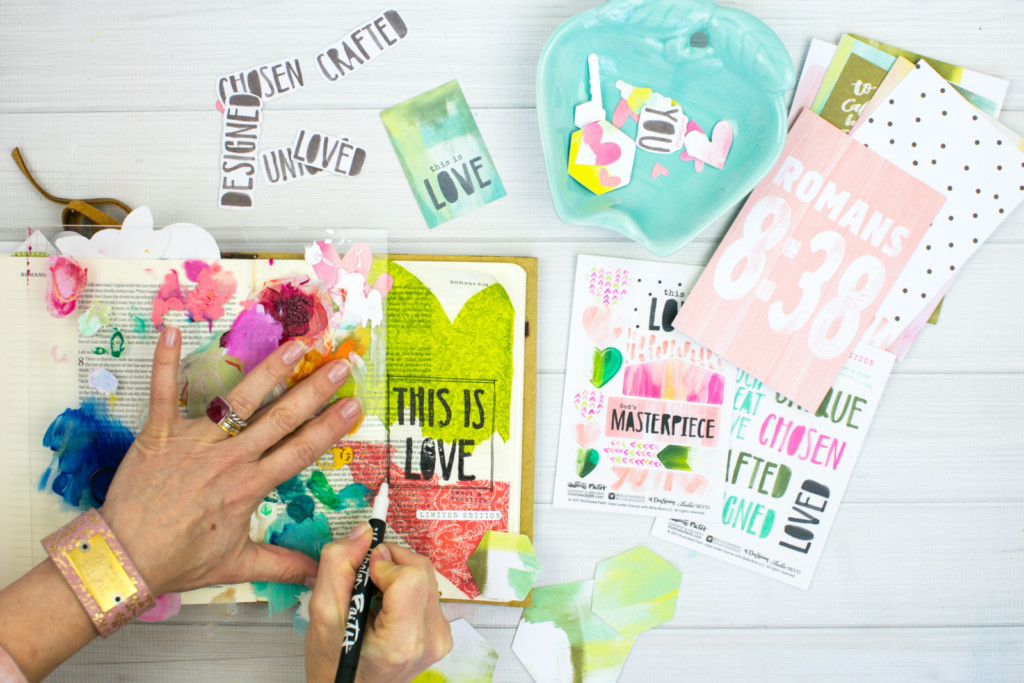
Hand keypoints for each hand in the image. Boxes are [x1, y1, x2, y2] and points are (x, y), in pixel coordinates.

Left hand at [99, 325, 362, 594]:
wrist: (123, 558)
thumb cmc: (179, 560)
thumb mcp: (236, 563)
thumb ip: (281, 565)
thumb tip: (319, 573)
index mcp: (249, 487)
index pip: (300, 451)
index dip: (330, 428)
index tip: (354, 405)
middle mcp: (228, 459)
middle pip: (280, 418)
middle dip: (314, 390)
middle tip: (341, 364)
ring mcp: (194, 442)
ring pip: (238, 400)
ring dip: (267, 369)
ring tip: (295, 345)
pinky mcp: (159, 432)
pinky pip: (163, 391)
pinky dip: (165, 360)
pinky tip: (172, 330)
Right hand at [305, 531, 452, 682]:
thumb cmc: (334, 665)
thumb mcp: (321, 614)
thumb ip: (338, 566)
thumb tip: (363, 532)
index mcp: (402, 640)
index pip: (411, 576)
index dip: (384, 563)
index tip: (363, 571)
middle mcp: (431, 638)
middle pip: (421, 570)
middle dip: (390, 563)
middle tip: (363, 580)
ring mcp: (441, 637)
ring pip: (425, 576)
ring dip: (397, 575)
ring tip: (372, 599)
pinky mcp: (443, 632)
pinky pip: (427, 590)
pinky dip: (405, 588)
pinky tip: (385, 607)